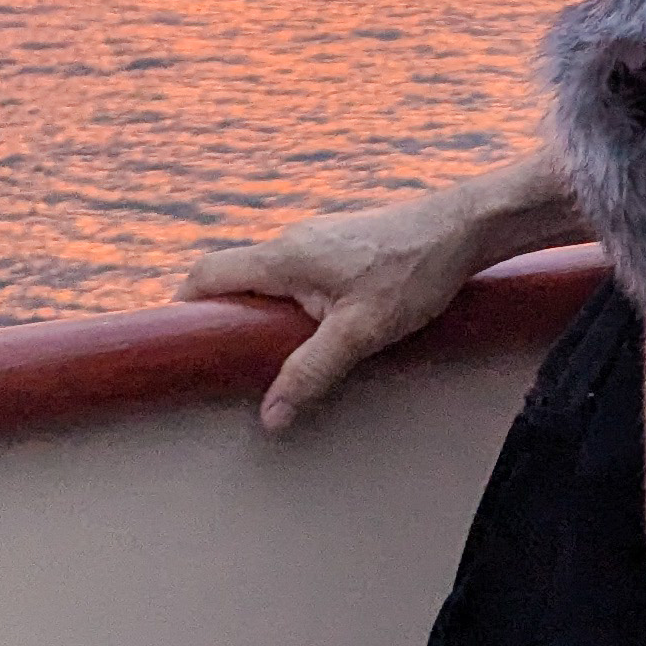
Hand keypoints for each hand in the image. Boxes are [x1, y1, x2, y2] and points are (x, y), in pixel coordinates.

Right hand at [180, 187, 493, 430]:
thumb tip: (269, 417)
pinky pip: (301, 276)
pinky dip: (294, 305)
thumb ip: (311, 373)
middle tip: (229, 366)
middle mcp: (294, 240)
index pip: (207, 273)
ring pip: (272, 279)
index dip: (183, 307)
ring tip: (276, 358)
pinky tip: (320, 333)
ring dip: (265, 316)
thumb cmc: (414, 272)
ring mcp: (321, 240)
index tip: (178, 345)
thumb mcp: (360, 332)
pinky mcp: (345, 246)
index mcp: (284, 256)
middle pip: (237, 279)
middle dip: (227, 321)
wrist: (467, 228)